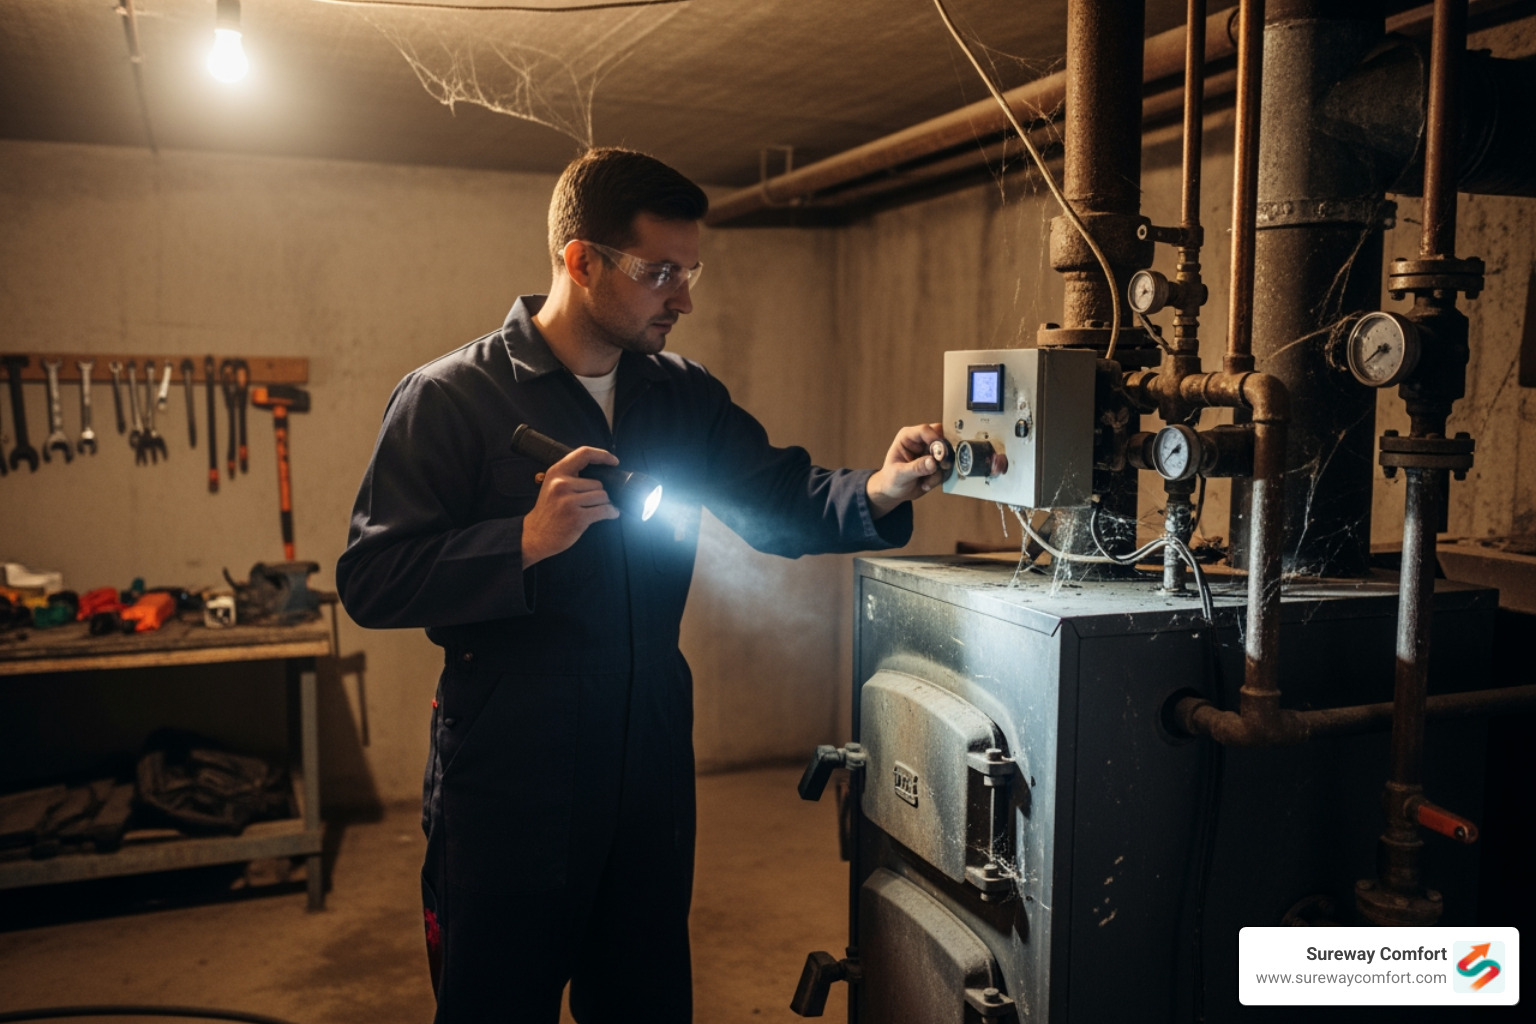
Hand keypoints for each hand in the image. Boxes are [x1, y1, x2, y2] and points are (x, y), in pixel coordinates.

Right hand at [521, 446, 620, 567]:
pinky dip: (612, 512)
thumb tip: (602, 473)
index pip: (584, 454)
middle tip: (592, 502)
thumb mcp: (553, 485)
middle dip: (600, 493)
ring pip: (603, 496)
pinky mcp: (578, 517)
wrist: (536, 535)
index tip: (614, 461)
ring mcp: (569, 501)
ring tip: (598, 509)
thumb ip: (571, 476)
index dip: (603, 455)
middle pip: (598, 483)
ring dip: (605, 504)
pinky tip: (610, 513)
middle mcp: (561, 484)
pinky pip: (605, 510)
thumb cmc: (549, 511)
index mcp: (556, 472)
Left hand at [866, 422, 944, 518]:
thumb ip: (917, 467)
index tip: (940, 454)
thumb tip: (933, 462)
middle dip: (943, 453)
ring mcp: (929, 452)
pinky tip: (926, 484)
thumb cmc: (891, 479)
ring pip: (946, 454)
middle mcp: (920, 441)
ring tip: (926, 482)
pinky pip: (946, 467)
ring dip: (939, 470)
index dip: (935, 439)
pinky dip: (939, 477)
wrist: (894, 493)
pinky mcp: (936, 463)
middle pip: (941, 436)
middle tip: (941, 466)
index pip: (925, 430)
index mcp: (907, 437)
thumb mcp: (900, 474)